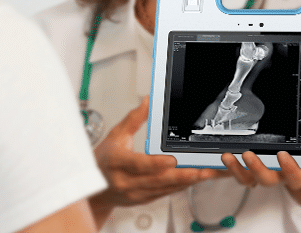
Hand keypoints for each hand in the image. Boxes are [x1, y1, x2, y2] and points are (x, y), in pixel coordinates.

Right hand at [89, 97, 228, 225]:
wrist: (95, 188)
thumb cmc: (105, 159)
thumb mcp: (116, 134)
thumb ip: (133, 119)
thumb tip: (147, 102)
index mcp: (118, 162)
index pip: (138, 164)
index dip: (156, 163)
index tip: (172, 160)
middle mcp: (126, 181)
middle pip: (157, 180)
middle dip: (182, 175)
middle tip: (202, 170)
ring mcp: (135, 193)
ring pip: (164, 189)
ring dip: (186, 182)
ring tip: (205, 174)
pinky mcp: (143, 199)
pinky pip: (164, 194)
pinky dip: (180, 187)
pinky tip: (193, 180)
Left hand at [221, 151, 300, 232]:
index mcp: (299, 173)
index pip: (297, 175)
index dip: (290, 169)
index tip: (284, 155)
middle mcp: (281, 176)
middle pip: (269, 179)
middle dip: (257, 169)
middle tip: (248, 155)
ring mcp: (264, 173)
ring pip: (250, 178)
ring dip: (237, 169)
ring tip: (228, 157)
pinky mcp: (250, 170)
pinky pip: (237, 174)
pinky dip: (225, 169)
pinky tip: (215, 162)